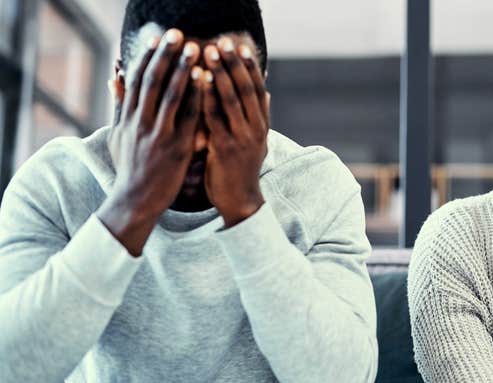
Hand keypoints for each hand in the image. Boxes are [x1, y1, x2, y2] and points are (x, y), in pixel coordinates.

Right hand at [98, 29, 202, 254]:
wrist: (136, 201)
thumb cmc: (130, 168)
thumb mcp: (119, 136)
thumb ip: (120, 107)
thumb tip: (115, 79)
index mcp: (127, 119)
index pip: (136, 81)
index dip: (147, 58)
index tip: (157, 40)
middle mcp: (140, 123)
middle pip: (152, 81)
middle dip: (165, 56)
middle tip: (177, 35)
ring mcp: (158, 135)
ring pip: (171, 95)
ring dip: (184, 69)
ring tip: (196, 50)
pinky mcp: (176, 148)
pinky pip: (189, 117)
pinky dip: (197, 96)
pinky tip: (206, 80)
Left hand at [202, 37, 269, 226]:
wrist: (240, 201)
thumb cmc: (241, 171)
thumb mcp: (255, 142)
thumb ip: (258, 117)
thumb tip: (266, 94)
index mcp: (262, 126)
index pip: (258, 90)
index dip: (250, 68)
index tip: (241, 48)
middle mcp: (256, 129)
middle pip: (246, 89)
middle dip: (233, 64)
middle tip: (222, 43)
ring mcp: (242, 138)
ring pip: (232, 99)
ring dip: (219, 73)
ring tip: (208, 53)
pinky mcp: (225, 148)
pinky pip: (215, 116)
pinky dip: (207, 96)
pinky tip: (198, 80)